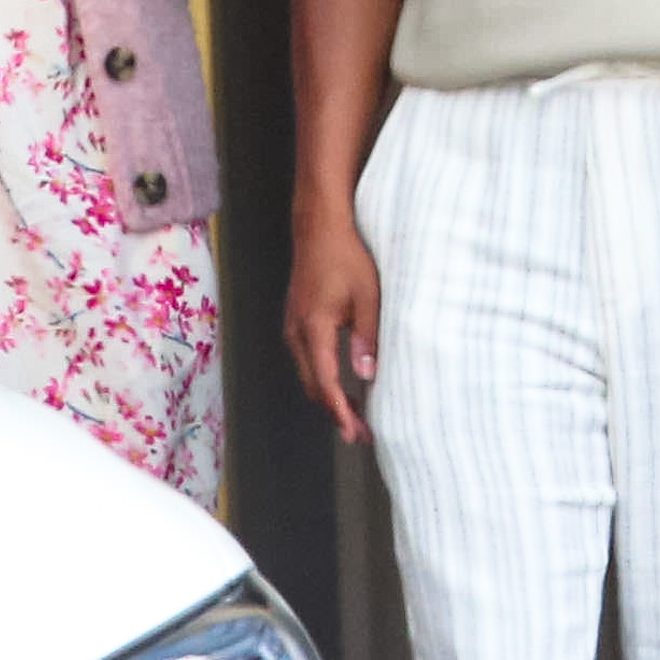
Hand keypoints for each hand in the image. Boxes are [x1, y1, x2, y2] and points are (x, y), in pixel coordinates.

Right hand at [284, 210, 379, 446]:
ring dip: (327, 396)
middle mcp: (297, 331)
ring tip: (352, 414)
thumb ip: (366, 337)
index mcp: (314, 328)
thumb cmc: (346, 255)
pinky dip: (321, 377)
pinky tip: (339, 382)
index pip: (325, 383)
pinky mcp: (295, 319)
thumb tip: (366, 375)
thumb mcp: (367, 296)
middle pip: (312, 385)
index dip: (340, 412)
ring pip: (307, 373)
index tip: (354, 432)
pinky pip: (306, 359)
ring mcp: (292, 325)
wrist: (319, 226)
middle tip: (359, 433)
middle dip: (334, 411)